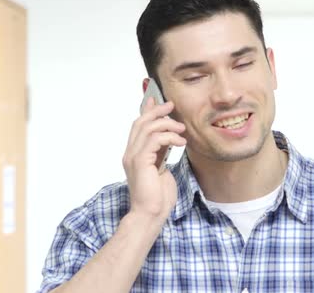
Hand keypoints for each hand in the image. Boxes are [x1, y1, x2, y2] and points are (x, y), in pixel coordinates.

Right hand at [122, 97, 185, 221]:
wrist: (151, 214)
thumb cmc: (158, 196)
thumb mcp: (162, 168)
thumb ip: (162, 153)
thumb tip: (170, 140)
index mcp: (135, 154)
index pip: (138, 126)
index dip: (147, 111)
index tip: (159, 100)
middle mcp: (130, 153)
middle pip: (140, 122)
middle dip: (157, 111)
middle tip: (172, 106)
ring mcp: (133, 157)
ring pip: (147, 128)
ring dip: (167, 124)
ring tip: (182, 129)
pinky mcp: (141, 162)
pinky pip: (154, 140)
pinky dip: (170, 137)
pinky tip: (181, 142)